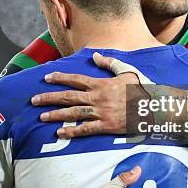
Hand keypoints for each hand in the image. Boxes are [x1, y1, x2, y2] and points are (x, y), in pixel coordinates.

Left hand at [33, 52, 149, 137]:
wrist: (153, 107)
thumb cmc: (141, 88)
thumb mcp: (126, 71)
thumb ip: (109, 63)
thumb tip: (95, 55)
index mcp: (101, 84)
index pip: (75, 79)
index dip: (59, 78)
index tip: (46, 78)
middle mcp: (97, 98)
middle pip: (68, 97)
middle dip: (49, 98)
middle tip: (34, 100)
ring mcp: (101, 113)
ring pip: (73, 113)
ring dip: (56, 115)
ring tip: (41, 116)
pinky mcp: (106, 126)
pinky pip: (86, 129)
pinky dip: (72, 131)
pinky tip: (60, 132)